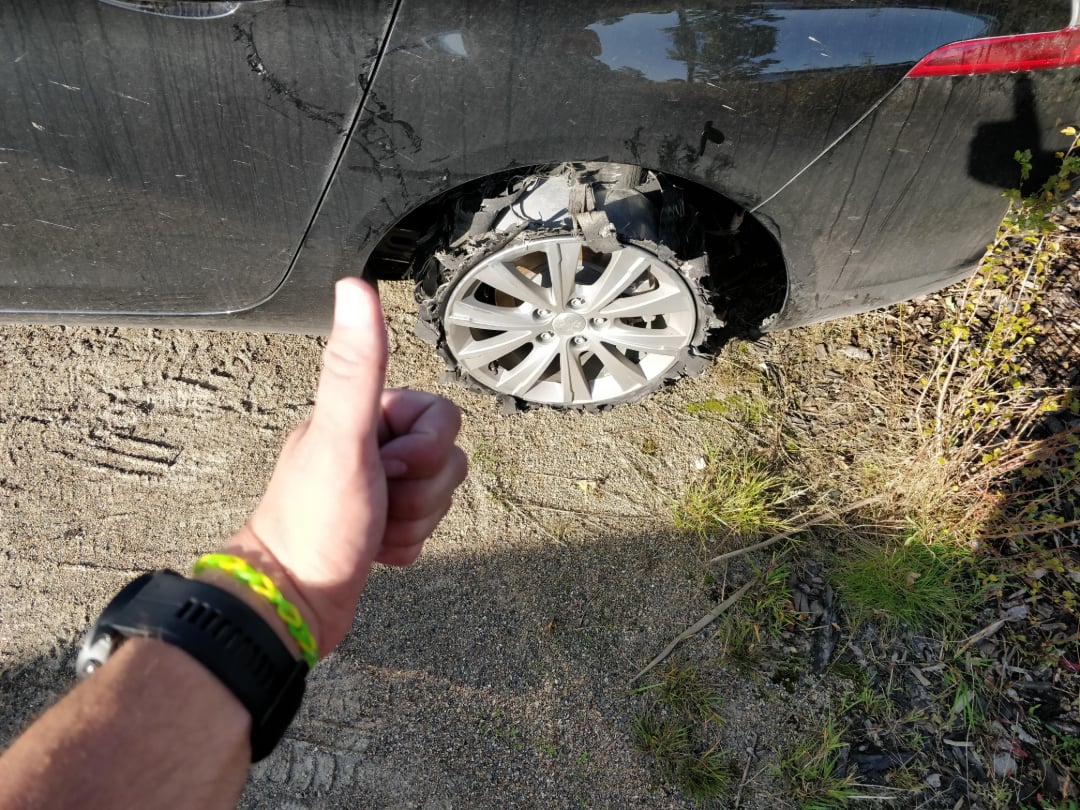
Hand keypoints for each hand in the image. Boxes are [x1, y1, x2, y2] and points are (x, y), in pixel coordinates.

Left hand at [219, 278, 466, 654]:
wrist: (292, 603)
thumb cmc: (313, 521)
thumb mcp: (342, 438)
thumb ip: (356, 366)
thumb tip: (355, 286)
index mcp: (363, 416)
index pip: (444, 415)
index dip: (427, 448)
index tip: (388, 467)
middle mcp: (370, 445)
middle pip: (447, 458)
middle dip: (422, 490)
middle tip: (379, 501)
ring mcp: (377, 487)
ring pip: (440, 494)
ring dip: (415, 520)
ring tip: (373, 530)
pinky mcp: (381, 526)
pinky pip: (426, 528)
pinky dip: (407, 545)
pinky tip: (375, 552)